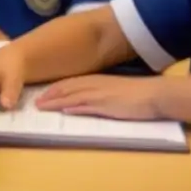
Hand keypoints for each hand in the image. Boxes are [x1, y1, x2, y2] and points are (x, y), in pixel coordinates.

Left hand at [36, 75, 163, 120]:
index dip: (55, 88)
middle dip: (50, 95)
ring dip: (56, 102)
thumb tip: (81, 101)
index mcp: (96, 80)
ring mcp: (100, 95)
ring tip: (42, 106)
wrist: (154, 95)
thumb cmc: (137, 93)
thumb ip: (98, 93)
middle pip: (67, 88)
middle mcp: (95, 85)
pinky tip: (64, 110)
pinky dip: (74, 108)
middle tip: (36, 102)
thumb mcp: (113, 90)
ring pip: (72, 97)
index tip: (42, 94)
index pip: (70, 82)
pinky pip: (87, 106)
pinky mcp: (107, 106)